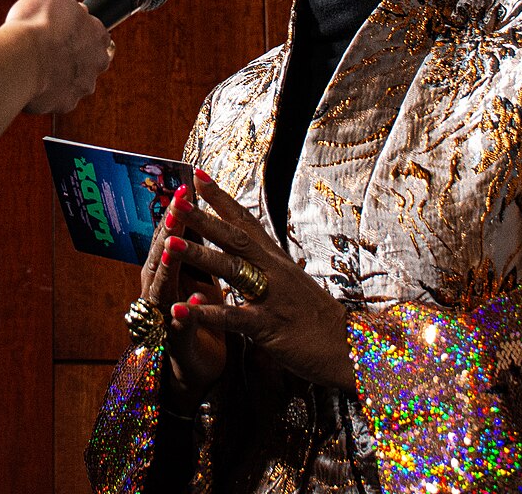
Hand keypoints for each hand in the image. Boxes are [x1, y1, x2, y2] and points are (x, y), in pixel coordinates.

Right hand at [6, 0, 112, 113]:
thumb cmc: (36, 24)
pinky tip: (34, 79)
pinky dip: (47, 91)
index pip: (97, 31)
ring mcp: (82, 86)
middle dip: (73, 54)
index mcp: (98, 34)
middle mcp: (96, 62)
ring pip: (74, 80)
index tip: (64, 28)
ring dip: (60, 74)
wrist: (22, 58)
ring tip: (39, 65)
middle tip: (51, 47)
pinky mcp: (64, 104)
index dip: (78, 28)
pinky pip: (57, 97)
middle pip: (89, 58)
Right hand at [139, 184, 226, 403]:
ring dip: (166, 268)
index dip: (177, 213)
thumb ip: (193, 250)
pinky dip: (181, 316)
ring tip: (172, 248)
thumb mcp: (197, 278)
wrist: (196, 367)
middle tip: (176, 207)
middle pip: (160, 255)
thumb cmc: (197, 316)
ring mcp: (162, 316)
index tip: (185, 186)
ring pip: (160, 288)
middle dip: (168, 231)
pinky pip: (176, 328)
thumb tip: (197, 211)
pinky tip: (185, 305)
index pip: (171, 236)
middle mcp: (159, 290)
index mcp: (170, 272)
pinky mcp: (174, 343)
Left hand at [171, 171, 357, 392]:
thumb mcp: (294, 283)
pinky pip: (233, 318)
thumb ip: (270, 266)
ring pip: (232, 270)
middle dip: (204, 218)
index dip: (221, 198)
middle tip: (176, 201)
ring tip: (170, 244)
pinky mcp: (269, 327)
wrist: (350, 346)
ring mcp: (272, 297)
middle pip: (235, 237)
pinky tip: (182, 308)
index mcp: (277, 260)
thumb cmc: (319, 318)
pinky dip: (207, 313)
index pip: (247, 221)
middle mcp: (274, 271)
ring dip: (200, 256)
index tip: (197, 176)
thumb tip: (252, 249)